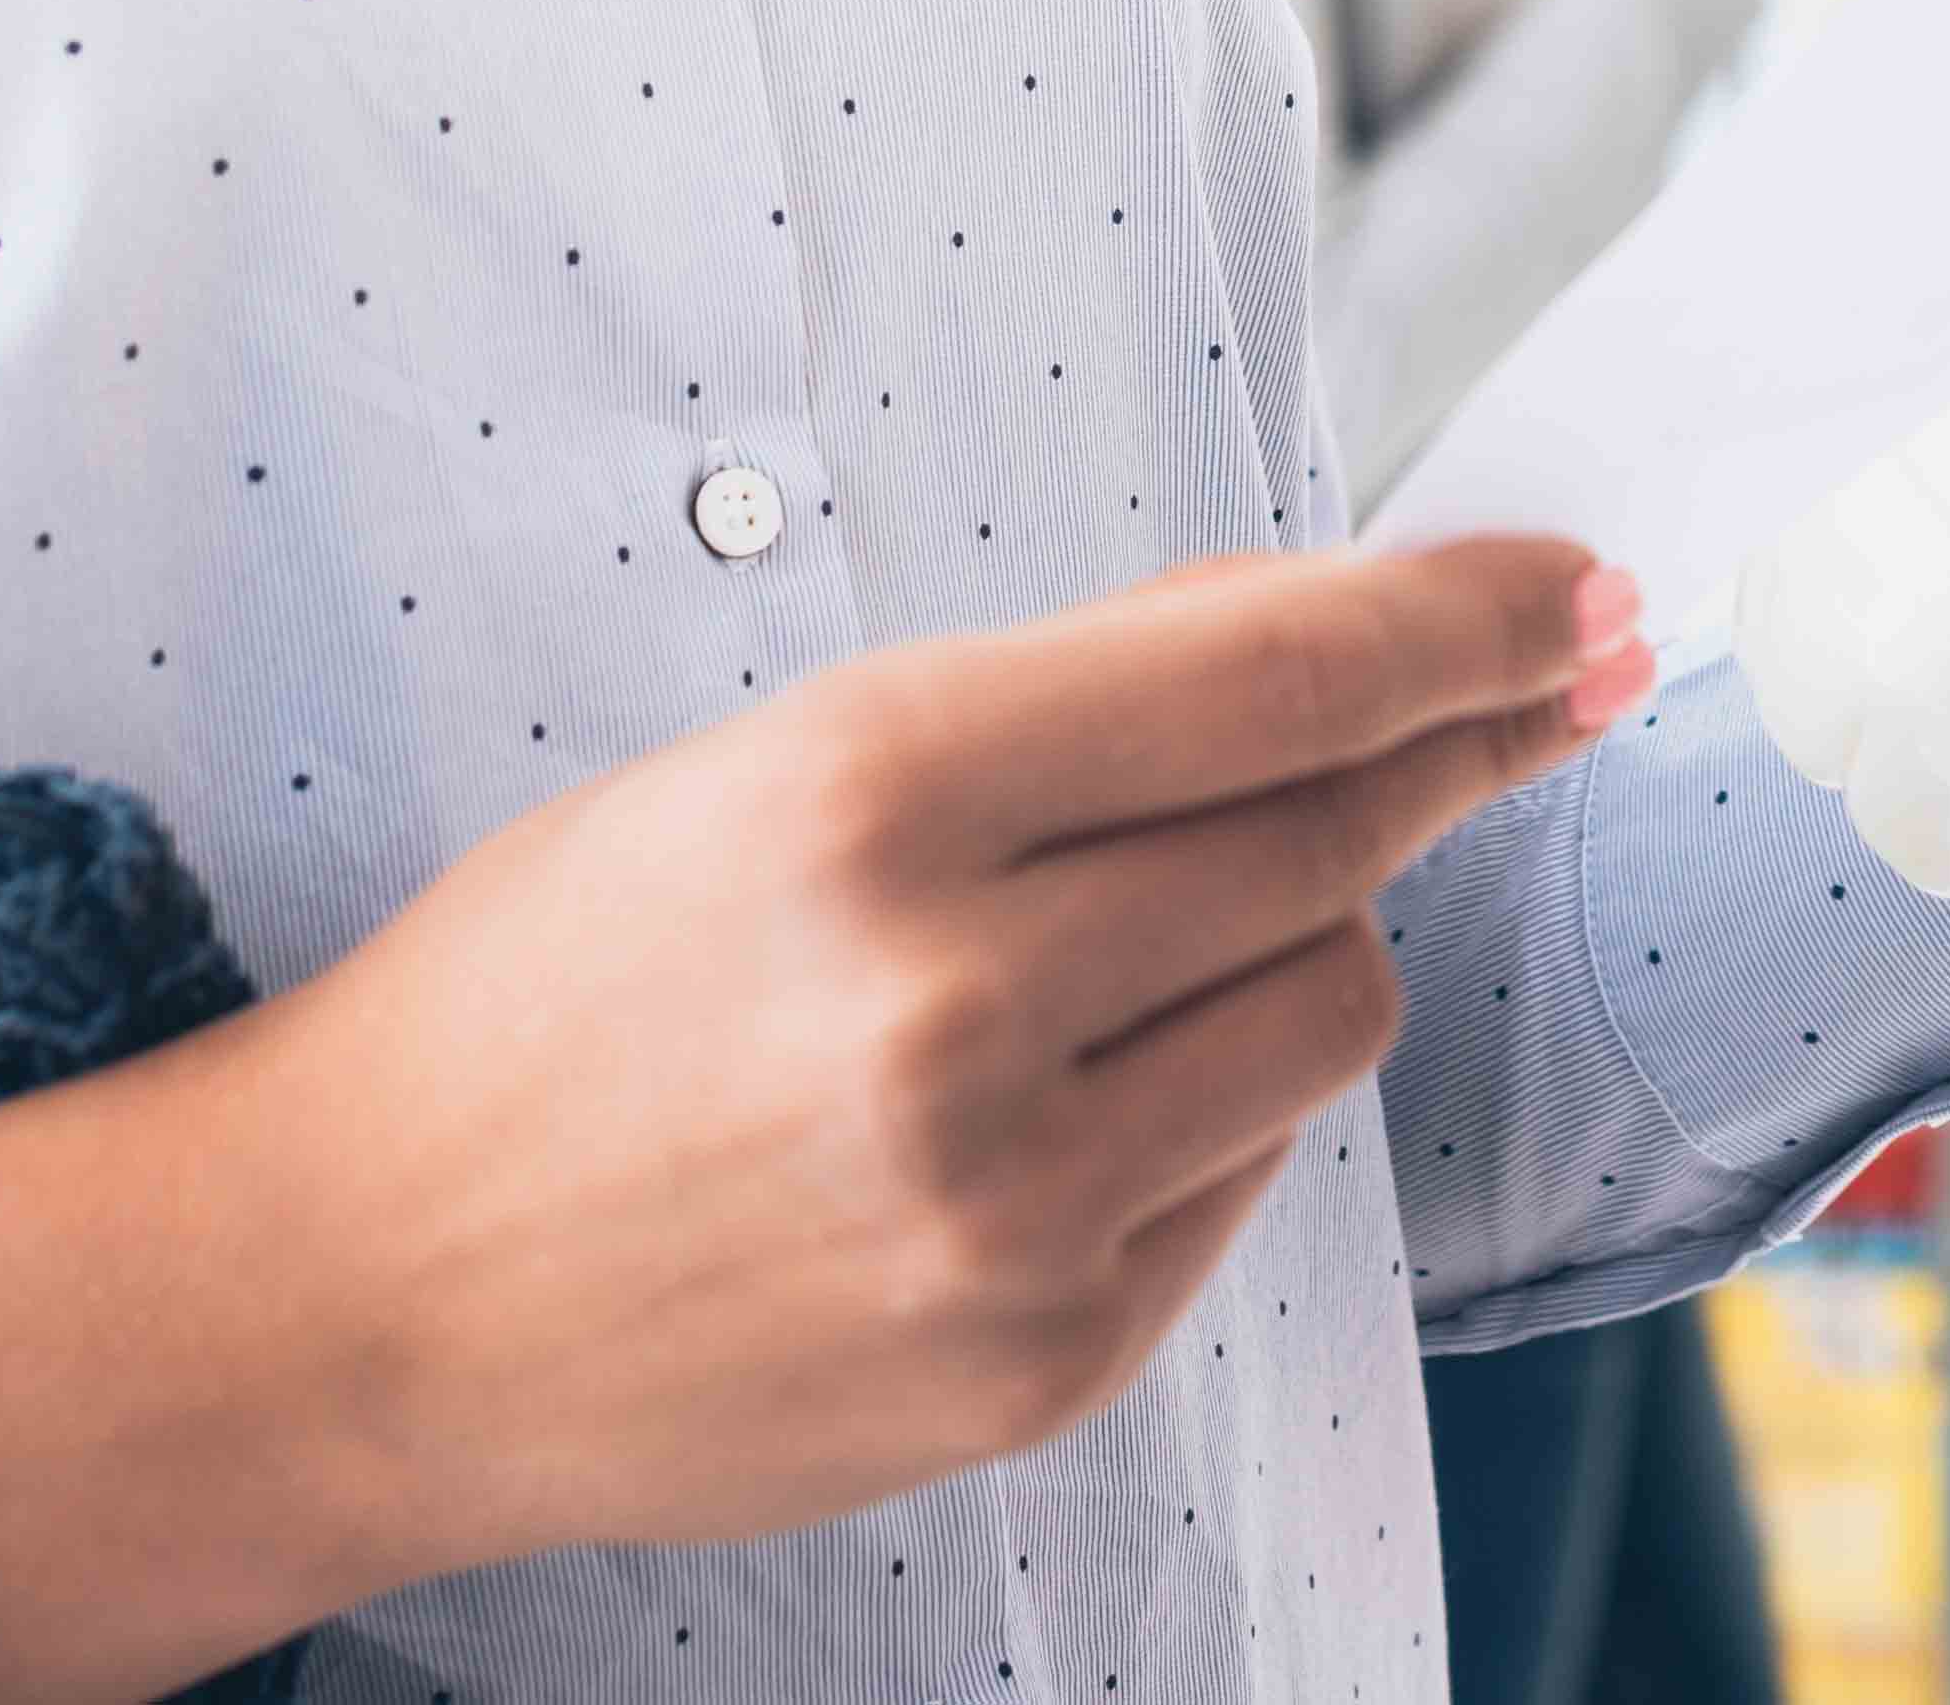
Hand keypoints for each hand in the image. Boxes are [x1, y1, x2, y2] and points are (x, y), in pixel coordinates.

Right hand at [0, 536, 1652, 1700]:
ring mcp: (1006, 1202)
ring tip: (1177, 921)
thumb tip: (1333, 640)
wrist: (365, 1285)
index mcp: (871, 793)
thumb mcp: (774, 767)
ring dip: (1315, 934)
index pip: (1275, 678)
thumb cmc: (558, 984)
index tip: (1585, 591)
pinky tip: (1095, 1077)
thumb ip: (1057, 713)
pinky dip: (1214, 1098)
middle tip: (1528, 690)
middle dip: (1445, 751)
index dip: (1466, 622)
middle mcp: (954, 999)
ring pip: (1334, 1009)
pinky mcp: (1034, 1358)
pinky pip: (1245, 1175)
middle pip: (1339, 836)